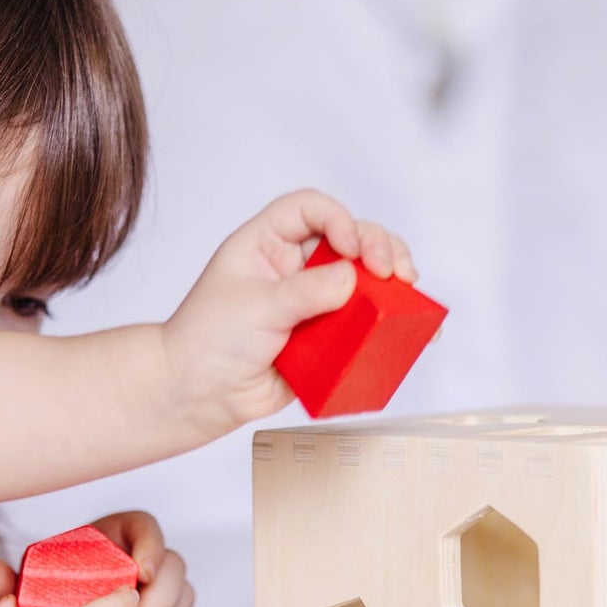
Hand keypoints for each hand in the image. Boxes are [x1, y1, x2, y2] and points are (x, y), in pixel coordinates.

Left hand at [0, 511, 203, 606]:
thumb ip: (8, 586)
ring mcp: (161, 592)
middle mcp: (141, 560)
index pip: (145, 528)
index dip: (151, 545)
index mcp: (111, 539)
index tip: (141, 573)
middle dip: (161, 596)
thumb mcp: (22, 598)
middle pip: (174, 565)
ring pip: (185, 596)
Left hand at [160, 190, 416, 434]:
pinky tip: (408, 328)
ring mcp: (311, 301)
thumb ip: (304, 292)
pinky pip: (362, 324)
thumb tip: (351, 278)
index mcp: (265, 243)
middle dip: (378, 248)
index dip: (338, 219)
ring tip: (409, 293)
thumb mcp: (255, 307)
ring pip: (362, 280)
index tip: (351, 249)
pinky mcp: (325, 337)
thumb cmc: (206, 341)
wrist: (196, 396)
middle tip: (393, 272)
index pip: (308, 210)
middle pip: (348, 239)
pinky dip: (387, 323)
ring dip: (390, 283)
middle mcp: (292, 266)